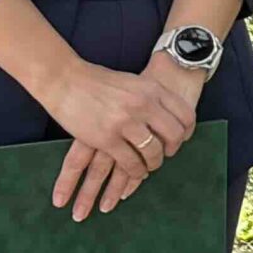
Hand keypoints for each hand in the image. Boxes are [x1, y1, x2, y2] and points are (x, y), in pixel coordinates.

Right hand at [43, 60, 195, 221]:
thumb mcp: (134, 82)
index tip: (182, 139)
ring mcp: (126, 122)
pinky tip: (134, 172)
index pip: (185, 114)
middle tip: (165, 155)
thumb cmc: (98, 81)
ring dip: (153, 163)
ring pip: (153, 152)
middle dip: (173, 149)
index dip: (187, 131)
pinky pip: (130, 162)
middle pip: (174, 135)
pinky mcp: (107, 138)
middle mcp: (144, 105)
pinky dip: (135, 171)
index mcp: (153, 89)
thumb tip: (167, 116)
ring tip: (149, 166)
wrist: (66, 80)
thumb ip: (151, 97)